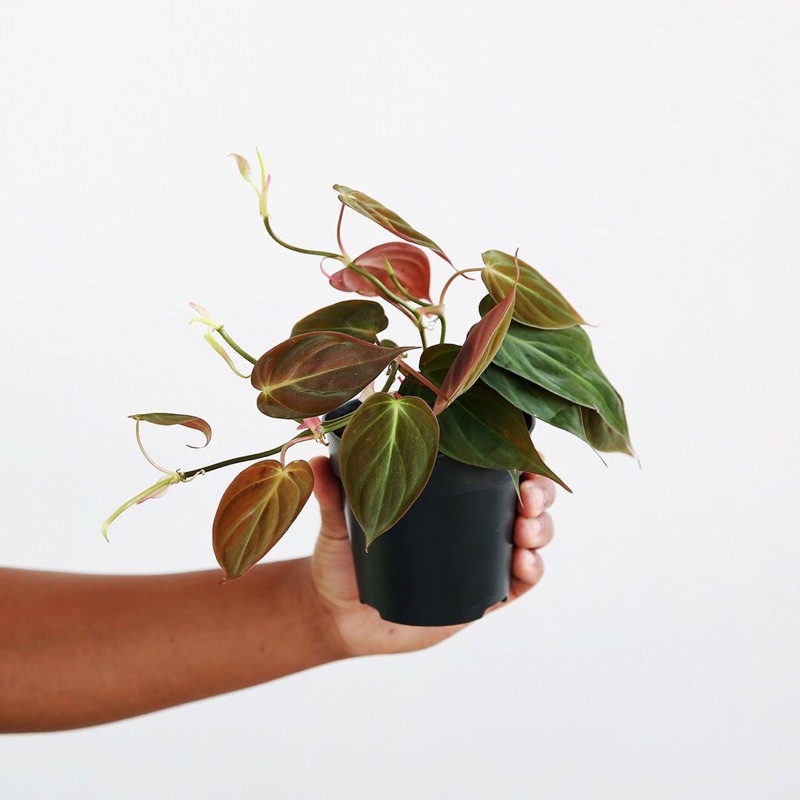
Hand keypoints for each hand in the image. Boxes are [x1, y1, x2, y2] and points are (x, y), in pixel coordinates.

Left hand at [308, 456, 555, 657]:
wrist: (338, 616)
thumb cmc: (341, 561)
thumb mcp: (338, 524)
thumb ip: (332, 495)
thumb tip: (314, 459)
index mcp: (448, 497)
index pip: (494, 470)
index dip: (519, 460)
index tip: (526, 455)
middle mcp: (472, 524)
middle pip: (525, 501)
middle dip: (539, 494)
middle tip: (530, 494)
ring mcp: (480, 560)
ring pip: (531, 538)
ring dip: (541, 530)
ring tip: (525, 530)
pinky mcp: (480, 597)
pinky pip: (518, 583)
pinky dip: (532, 570)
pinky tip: (525, 563)